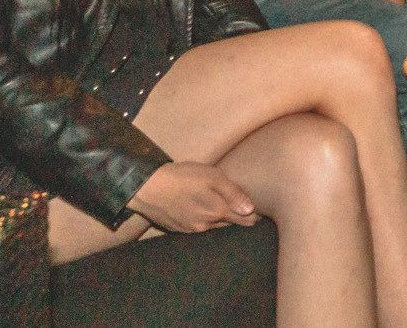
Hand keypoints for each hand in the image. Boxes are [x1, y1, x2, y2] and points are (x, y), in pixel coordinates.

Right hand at [127, 161, 256, 233]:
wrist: (146, 188)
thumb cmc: (182, 177)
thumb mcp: (212, 177)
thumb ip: (233, 193)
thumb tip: (251, 210)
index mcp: (217, 212)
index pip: (245, 220)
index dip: (254, 215)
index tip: (260, 210)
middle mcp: (206, 225)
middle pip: (229, 224)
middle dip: (237, 216)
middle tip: (243, 207)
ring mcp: (190, 229)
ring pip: (213, 226)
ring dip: (218, 218)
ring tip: (220, 206)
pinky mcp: (178, 229)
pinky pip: (197, 227)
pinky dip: (202, 219)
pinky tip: (198, 209)